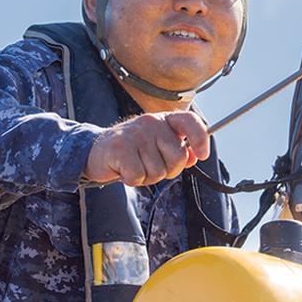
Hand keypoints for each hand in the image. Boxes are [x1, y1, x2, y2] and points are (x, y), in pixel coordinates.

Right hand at [84, 112, 210, 186]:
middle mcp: (151, 122)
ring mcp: (136, 134)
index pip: (190, 121)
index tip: (203, 155)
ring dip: (147, 177)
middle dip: (168, 170)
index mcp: (164, 120)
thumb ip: (178, 151)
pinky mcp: (120, 148)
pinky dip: (132, 180)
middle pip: (178, 157)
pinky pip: (139, 176)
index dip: (201, 138)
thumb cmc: (133, 151)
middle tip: (151, 167)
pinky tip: (124, 170)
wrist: (98, 152)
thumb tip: (196, 156)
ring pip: (158, 171)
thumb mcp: (157, 146)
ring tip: (135, 167)